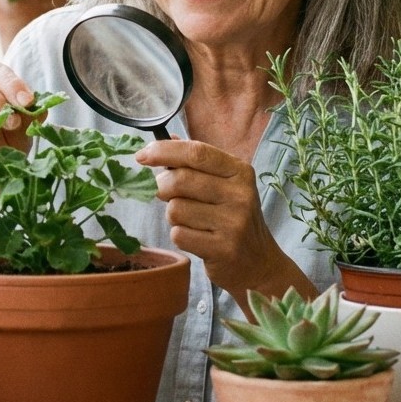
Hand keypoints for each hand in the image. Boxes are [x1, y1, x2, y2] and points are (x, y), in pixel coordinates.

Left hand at [136, 139, 310, 310]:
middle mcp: (240, 194)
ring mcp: (233, 223)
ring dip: (174, 216)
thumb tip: (168, 139)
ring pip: (175, 209)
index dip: (163, 151)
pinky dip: (180, 235)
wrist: (259, 263)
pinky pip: (179, 234)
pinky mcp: (223, 249)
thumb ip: (198, 162)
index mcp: (240, 171)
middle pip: (180, 180)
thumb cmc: (233, 218)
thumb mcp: (225, 185)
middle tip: (166, 194)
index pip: (196, 152)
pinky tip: (197, 238)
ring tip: (191, 221)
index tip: (141, 156)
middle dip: (162, 187)